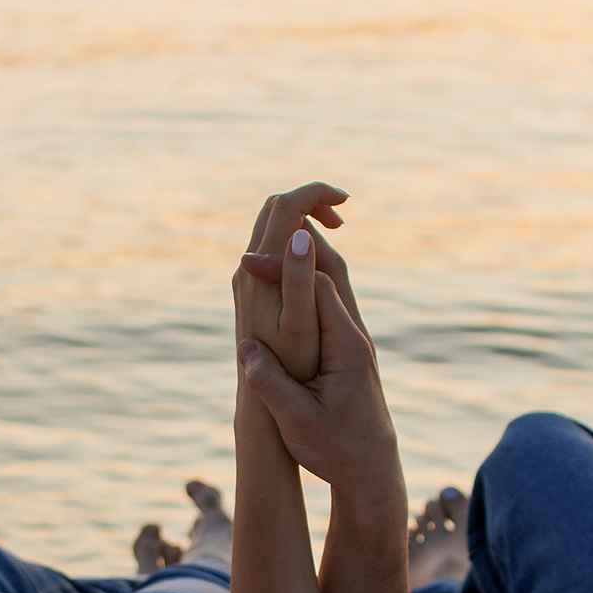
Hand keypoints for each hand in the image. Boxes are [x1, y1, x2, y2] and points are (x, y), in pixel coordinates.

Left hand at [234, 182, 348, 382]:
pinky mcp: (249, 289)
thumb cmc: (291, 367)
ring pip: (271, 226)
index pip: (284, 207)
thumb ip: (300, 279)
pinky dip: (296, 240)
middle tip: (342, 216)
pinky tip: (318, 259)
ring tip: (336, 230)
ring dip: (303, 220)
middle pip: (274, 209)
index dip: (316, 194)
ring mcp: (245, 278)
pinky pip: (271, 246)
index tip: (346, 201)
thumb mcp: (301, 323)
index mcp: (260, 269)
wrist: (260, 399)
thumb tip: (300, 236)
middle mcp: (246, 268)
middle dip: (310, 202)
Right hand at [237, 241, 398, 494]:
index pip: (316, 286)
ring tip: (267, 250)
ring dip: (303, 262)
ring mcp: (355, 342)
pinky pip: (328, 304)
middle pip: (332, 271)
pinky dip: (306, 284)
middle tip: (257, 236)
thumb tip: (245, 349)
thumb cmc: (336, 451)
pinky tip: (283, 286)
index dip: (284, 266)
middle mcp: (356, 336)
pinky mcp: (349, 352)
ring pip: (333, 284)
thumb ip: (270, 383)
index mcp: (347, 346)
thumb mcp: (297, 421)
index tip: (247, 261)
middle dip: (296, 248)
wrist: (372, 473)